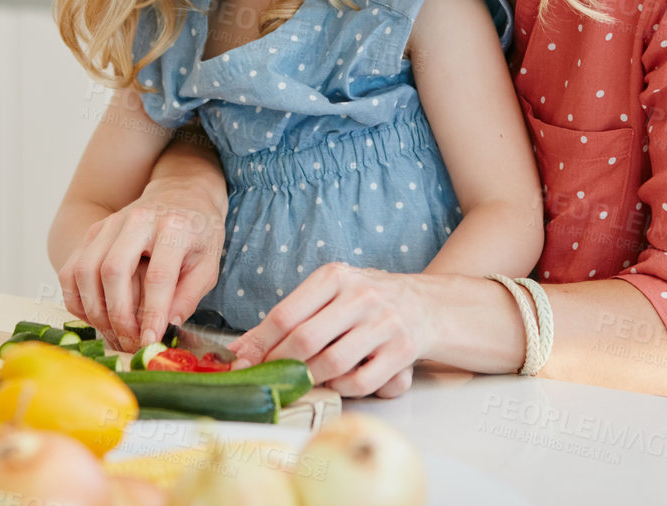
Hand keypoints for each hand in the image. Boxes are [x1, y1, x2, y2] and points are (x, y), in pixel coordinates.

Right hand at [56, 186, 224, 352]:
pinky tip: (95, 316)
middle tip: (130, 342)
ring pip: (85, 269)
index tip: (150, 341)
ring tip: (113, 333)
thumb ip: (189, 295)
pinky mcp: (92, 232)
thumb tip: (166, 325)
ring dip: (94, 309)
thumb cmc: (196, 235)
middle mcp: (137, 220)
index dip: (152, 313)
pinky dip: (77, 299)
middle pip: (113, 270)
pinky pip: (70, 270)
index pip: (158, 275)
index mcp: (173, 227)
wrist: (181, 196)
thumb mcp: (208, 264)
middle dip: (118, 314)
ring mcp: (110, 224)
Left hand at [230, 262, 426, 397]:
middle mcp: (360, 295)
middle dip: (280, 365)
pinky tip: (337, 381)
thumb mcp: (329, 294)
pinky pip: (360, 381)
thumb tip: (240, 351)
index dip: (259, 345)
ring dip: (310, 378)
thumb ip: (289, 318)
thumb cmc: (365, 302)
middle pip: (304, 340)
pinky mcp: (402, 350)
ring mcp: (384, 323)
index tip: (243, 363)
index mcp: (335, 277)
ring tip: (303, 380)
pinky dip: (341, 388)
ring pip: (331, 363)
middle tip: (271, 378)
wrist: (426, 305)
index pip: (285, 314)